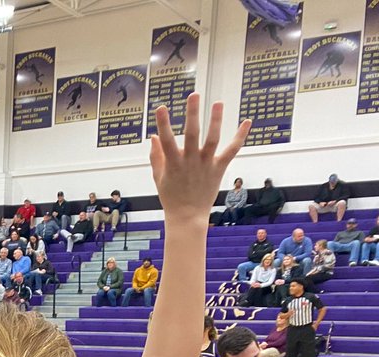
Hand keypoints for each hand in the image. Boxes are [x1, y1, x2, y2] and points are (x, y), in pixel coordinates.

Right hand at [149, 94, 249, 222]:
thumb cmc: (171, 197)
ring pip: (213, 139)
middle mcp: (190, 162)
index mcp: (173, 164)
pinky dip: (240, 136)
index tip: (160, 107)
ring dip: (216, 120)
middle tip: (194, 95)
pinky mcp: (218, 169)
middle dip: (192, 114)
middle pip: (192, 134)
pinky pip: (231, 150)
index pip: (166, 140)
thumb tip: (153, 137)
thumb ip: (156, 156)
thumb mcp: (158, 177)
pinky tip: (247, 121)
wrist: (187, 217)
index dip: (163, 123)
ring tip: (218, 103)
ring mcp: (206, 165)